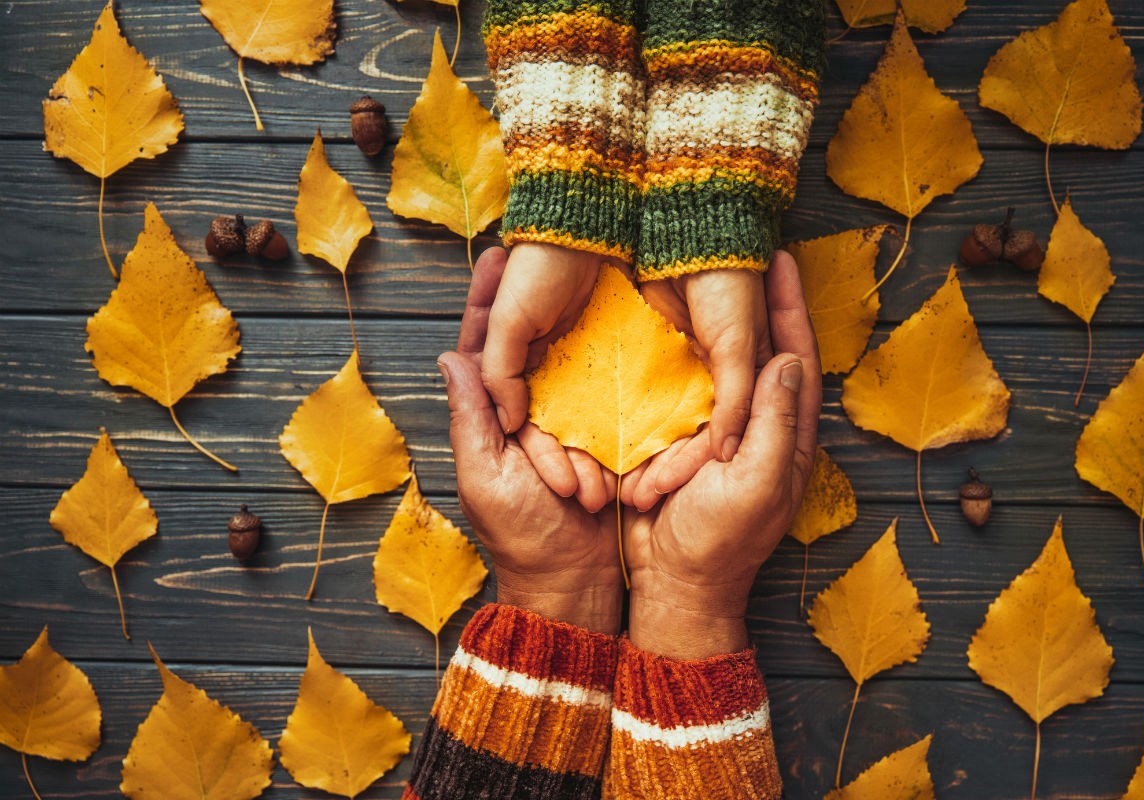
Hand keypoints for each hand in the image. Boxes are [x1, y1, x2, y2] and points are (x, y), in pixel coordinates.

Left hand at [443, 248, 622, 632]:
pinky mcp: (601, 438)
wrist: (576, 587)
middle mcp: (524, 413)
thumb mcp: (488, 477)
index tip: (496, 253)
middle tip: (541, 243)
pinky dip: (608, 363)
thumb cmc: (524, 538)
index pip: (482, 348)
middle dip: (528, 293)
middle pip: (525, 342)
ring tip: (581, 268)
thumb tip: (448, 356)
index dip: (486, 300)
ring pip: (565, 363)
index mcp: (488, 420)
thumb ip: (471, 419)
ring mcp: (564, 424)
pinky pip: (603, 394)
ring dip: (571, 323)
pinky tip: (621, 319)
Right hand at [623, 251, 820, 657]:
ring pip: (729, 366)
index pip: (797, 358)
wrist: (674, 585)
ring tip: (710, 277)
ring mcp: (724, 434)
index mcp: (788, 436)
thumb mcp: (755, 483)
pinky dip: (688, 356)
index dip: (791, 309)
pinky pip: (691, 388)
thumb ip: (776, 424)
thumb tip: (789, 360)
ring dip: (724, 322)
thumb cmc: (719, 543)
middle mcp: (761, 428)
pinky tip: (673, 326)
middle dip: (761, 302)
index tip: (781, 261)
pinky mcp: (687, 441)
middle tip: (749, 253)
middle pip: (766, 351)